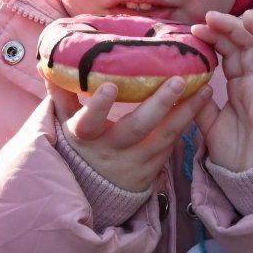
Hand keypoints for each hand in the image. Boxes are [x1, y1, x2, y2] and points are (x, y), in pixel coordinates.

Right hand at [50, 76, 210, 193]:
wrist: (94, 191)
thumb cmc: (79, 145)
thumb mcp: (63, 123)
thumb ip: (59, 94)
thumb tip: (47, 61)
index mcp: (86, 137)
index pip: (89, 123)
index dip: (98, 107)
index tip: (110, 86)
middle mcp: (112, 151)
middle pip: (137, 129)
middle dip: (158, 104)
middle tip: (177, 80)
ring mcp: (136, 162)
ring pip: (164, 137)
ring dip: (186, 112)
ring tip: (205, 88)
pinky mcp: (154, 168)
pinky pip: (173, 144)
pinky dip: (188, 123)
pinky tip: (203, 102)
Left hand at [190, 11, 252, 172]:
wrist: (248, 175)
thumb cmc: (234, 146)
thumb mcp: (208, 119)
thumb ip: (198, 99)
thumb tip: (180, 81)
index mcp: (241, 79)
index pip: (230, 48)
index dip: (216, 34)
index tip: (194, 28)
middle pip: (248, 43)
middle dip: (231, 26)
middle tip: (210, 16)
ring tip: (246, 18)